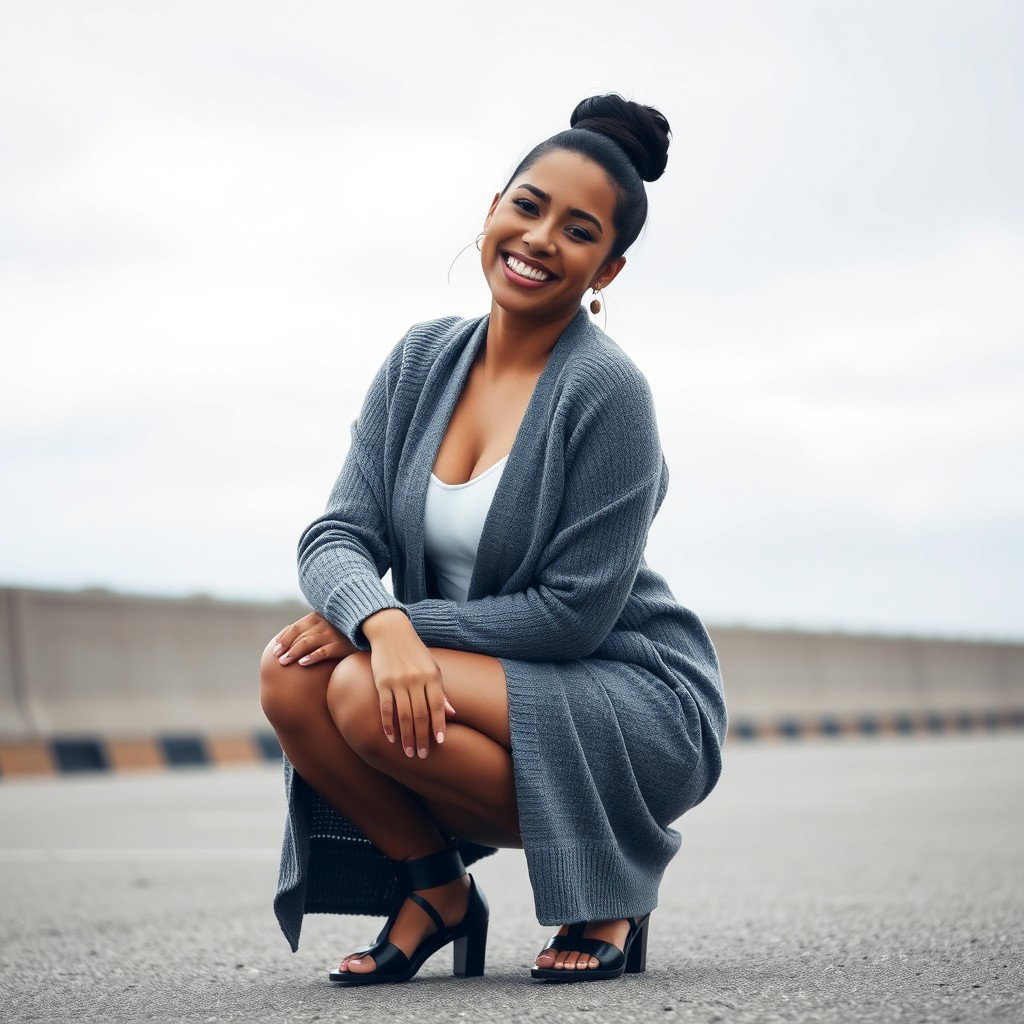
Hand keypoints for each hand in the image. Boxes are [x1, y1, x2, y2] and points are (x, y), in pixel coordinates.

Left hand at [271, 610, 357, 665]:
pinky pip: (323, 651)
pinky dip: (312, 656)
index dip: (283, 638)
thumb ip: (310, 630)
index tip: (274, 650)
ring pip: (308, 642)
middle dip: (286, 647)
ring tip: (284, 662)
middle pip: (299, 635)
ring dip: (294, 652)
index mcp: (317, 617)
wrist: (366, 634)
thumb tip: (286, 642)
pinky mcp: (341, 645)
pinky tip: (303, 663)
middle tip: (277, 659)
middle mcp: (324, 623)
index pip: (295, 627)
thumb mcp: (325, 626)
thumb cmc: (340, 633)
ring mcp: (333, 634)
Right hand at [366, 624, 457, 757]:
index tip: (439, 742)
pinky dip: (388, 725)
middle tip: (422, 755)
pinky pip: (386, 708)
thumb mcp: (432, 668)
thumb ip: (440, 692)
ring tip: (409, 752)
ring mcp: (398, 681)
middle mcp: (416, 679)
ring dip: (406, 736)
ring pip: (403, 715)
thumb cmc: (415, 653)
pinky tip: (391, 738)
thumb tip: (453, 714)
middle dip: (422, 736)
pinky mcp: (382, 682)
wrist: (391, 632)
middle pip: (420, 714)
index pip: (437, 706)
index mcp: (432, 676)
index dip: (438, 725)